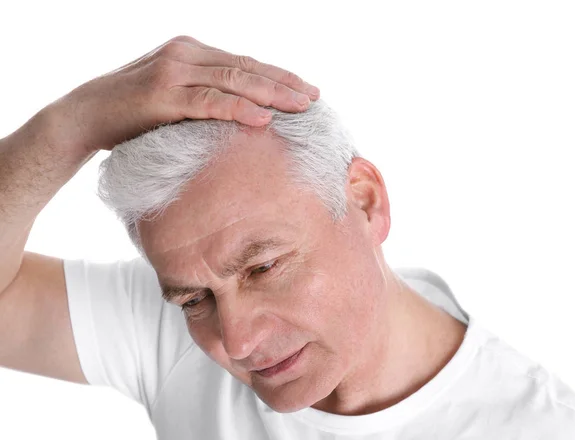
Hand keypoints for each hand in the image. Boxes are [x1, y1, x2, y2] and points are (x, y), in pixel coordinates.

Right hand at [47, 35, 319, 152]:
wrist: (84, 116)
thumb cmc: (131, 113)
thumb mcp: (173, 97)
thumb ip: (203, 97)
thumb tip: (240, 115)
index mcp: (191, 52)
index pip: (244, 63)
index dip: (277, 76)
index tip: (306, 90)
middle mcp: (186, 54)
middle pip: (246, 68)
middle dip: (284, 84)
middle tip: (314, 98)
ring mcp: (174, 71)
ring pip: (234, 81)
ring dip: (272, 94)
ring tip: (301, 107)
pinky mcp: (163, 95)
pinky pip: (209, 102)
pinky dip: (238, 109)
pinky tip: (263, 119)